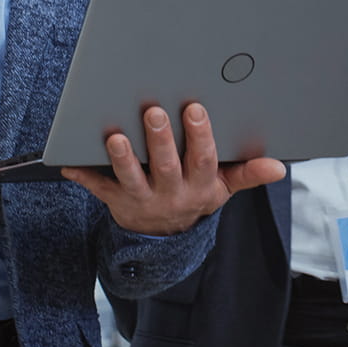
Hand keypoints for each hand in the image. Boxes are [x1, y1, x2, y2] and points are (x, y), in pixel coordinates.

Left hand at [62, 103, 285, 235]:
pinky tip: (68, 162)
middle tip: (154, 112)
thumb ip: (247, 174)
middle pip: (165, 166)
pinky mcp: (115, 200)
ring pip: (131, 178)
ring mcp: (141, 199)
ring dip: (122, 158)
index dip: (200, 136)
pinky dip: (83, 175)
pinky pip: (98, 188)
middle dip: (160, 140)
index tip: (195, 109)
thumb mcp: (222, 188)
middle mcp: (170, 194)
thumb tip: (278, 167)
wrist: (164, 237)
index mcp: (199, 186)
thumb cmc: (194, 196)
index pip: (202, 160)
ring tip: (115, 136)